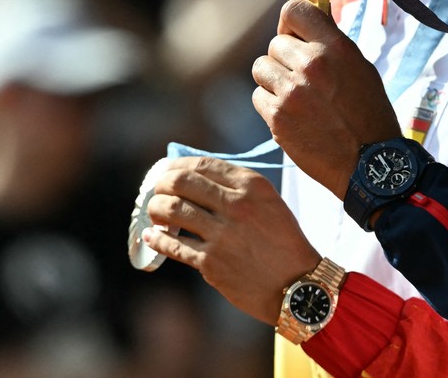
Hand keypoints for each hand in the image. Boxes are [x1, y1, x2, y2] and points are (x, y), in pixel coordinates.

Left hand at [143, 156, 320, 324]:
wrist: (296, 283)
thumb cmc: (283, 241)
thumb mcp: (269, 203)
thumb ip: (238, 188)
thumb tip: (196, 177)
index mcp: (252, 186)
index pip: (203, 164)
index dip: (177, 165)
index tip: (167, 171)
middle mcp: (236, 205)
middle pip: (180, 183)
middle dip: (160, 184)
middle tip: (156, 191)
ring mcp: (221, 234)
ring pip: (171, 210)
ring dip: (155, 209)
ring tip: (155, 213)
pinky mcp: (210, 262)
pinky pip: (172, 246)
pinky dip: (156, 239)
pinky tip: (151, 236)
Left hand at [252, 0, 400, 197]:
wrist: (370, 162)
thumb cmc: (370, 115)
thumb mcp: (361, 68)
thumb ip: (331, 46)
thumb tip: (305, 30)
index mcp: (336, 48)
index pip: (294, 10)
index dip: (290, 23)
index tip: (294, 35)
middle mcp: (311, 65)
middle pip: (274, 44)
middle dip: (285, 58)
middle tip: (302, 77)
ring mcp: (291, 92)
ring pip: (261, 69)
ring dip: (274, 80)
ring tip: (296, 96)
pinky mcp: (277, 118)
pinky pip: (258, 97)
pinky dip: (271, 105)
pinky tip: (292, 115)